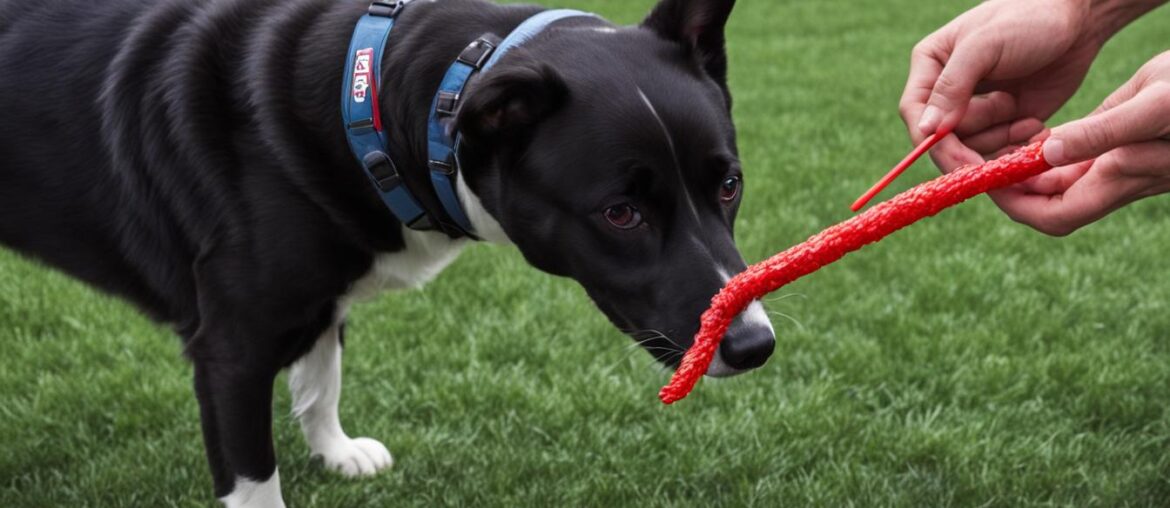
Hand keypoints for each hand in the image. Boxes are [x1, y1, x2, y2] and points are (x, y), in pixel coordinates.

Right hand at [899, 0, 1099, 171]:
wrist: (1079, 21)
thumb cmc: (1028, 18)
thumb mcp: (984, 46)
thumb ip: (951, 87)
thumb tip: (926, 130)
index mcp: (931, 66)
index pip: (915, 112)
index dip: (932, 139)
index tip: (957, 155)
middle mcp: (947, 92)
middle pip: (942, 138)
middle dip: (975, 139)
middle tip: (1009, 124)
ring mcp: (976, 110)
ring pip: (970, 148)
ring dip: (1001, 140)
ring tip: (1028, 118)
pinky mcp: (1004, 124)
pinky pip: (997, 152)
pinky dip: (1016, 147)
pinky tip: (1036, 126)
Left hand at [988, 51, 1169, 235]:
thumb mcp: (1149, 106)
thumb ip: (1101, 133)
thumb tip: (1046, 156)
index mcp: (1122, 178)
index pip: (1056, 215)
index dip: (1017, 207)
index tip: (986, 183)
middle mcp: (1119, 181)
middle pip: (1052, 205)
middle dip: (1014, 192)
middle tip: (979, 167)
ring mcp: (1122, 166)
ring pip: (1062, 183)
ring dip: (1028, 173)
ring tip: (994, 151)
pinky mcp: (1123, 147)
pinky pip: (1077, 162)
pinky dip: (1049, 156)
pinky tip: (1030, 137)